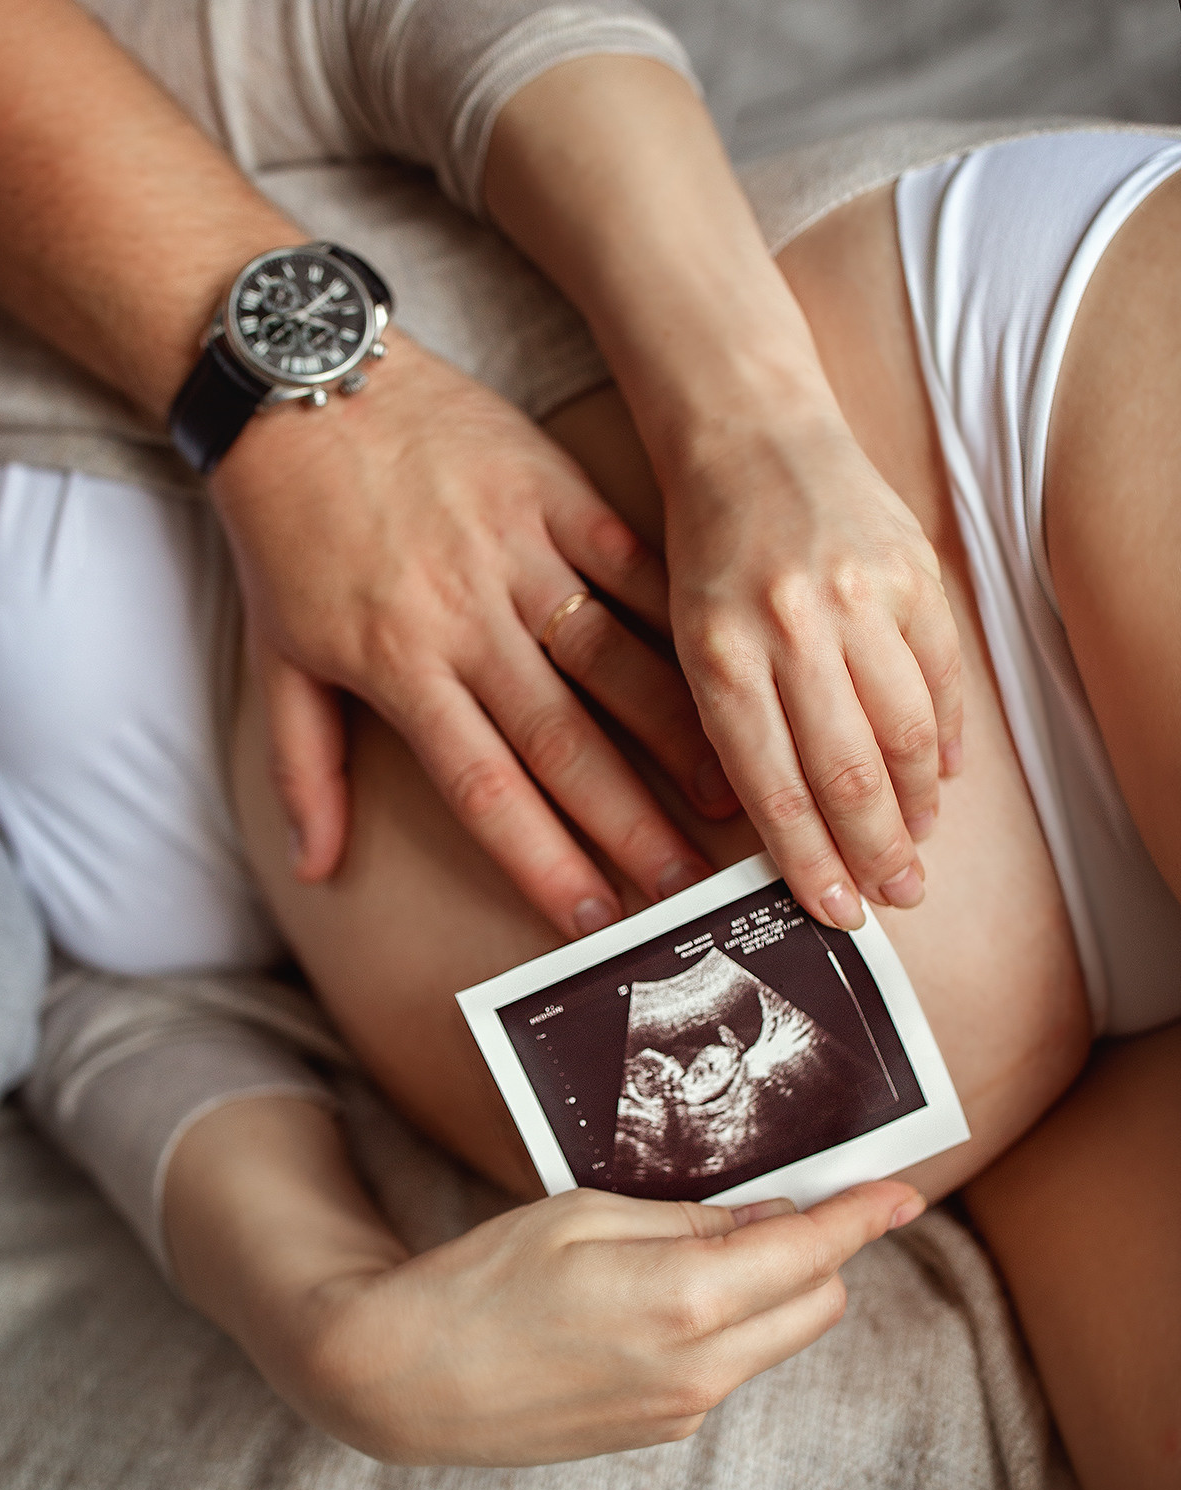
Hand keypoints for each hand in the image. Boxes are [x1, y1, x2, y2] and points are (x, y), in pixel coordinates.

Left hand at [210, 331, 735, 938]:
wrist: (300, 380)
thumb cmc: (287, 528)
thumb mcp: (276, 655)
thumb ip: (303, 768)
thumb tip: (316, 869)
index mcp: (400, 665)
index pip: (485, 785)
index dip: (543, 859)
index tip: (591, 922)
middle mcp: (466, 617)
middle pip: (563, 740)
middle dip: (630, 823)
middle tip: (687, 889)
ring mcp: (518, 549)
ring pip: (614, 658)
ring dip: (679, 734)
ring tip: (735, 796)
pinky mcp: (552, 489)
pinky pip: (630, 562)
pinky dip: (679, 619)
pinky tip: (735, 667)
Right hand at [281, 1178, 925, 1465]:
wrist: (406, 1381)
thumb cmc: (484, 1279)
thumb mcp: (585, 1213)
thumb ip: (690, 1218)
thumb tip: (766, 1219)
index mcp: (683, 1298)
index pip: (810, 1253)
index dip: (863, 1217)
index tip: (903, 1190)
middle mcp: (699, 1368)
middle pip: (816, 1305)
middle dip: (819, 1251)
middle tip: (782, 1201)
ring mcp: (681, 1411)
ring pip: (775, 1340)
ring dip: (774, 1289)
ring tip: (710, 1243)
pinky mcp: (659, 1432)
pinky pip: (727, 1368)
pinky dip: (727, 1325)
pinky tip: (663, 1295)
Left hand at [664, 403, 961, 929]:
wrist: (751, 435)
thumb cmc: (710, 554)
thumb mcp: (687, 644)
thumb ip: (732, 732)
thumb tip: (789, 834)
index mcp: (719, 657)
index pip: (775, 790)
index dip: (812, 863)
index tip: (836, 911)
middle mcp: (792, 629)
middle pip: (850, 774)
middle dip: (877, 851)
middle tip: (896, 895)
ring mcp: (860, 597)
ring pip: (906, 733)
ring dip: (919, 804)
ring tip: (919, 844)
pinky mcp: (912, 571)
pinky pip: (942, 675)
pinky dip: (947, 735)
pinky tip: (943, 775)